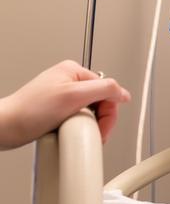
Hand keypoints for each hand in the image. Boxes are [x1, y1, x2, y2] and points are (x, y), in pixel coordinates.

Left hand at [0, 60, 130, 148]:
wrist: (5, 128)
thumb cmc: (29, 111)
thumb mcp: (73, 96)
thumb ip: (104, 89)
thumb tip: (123, 93)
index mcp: (74, 71)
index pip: (107, 89)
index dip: (108, 110)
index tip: (102, 126)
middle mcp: (69, 81)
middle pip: (100, 101)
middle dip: (99, 120)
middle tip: (91, 131)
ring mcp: (63, 97)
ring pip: (90, 113)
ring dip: (87, 126)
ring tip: (74, 131)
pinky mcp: (57, 112)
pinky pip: (78, 120)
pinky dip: (77, 129)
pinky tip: (68, 133)